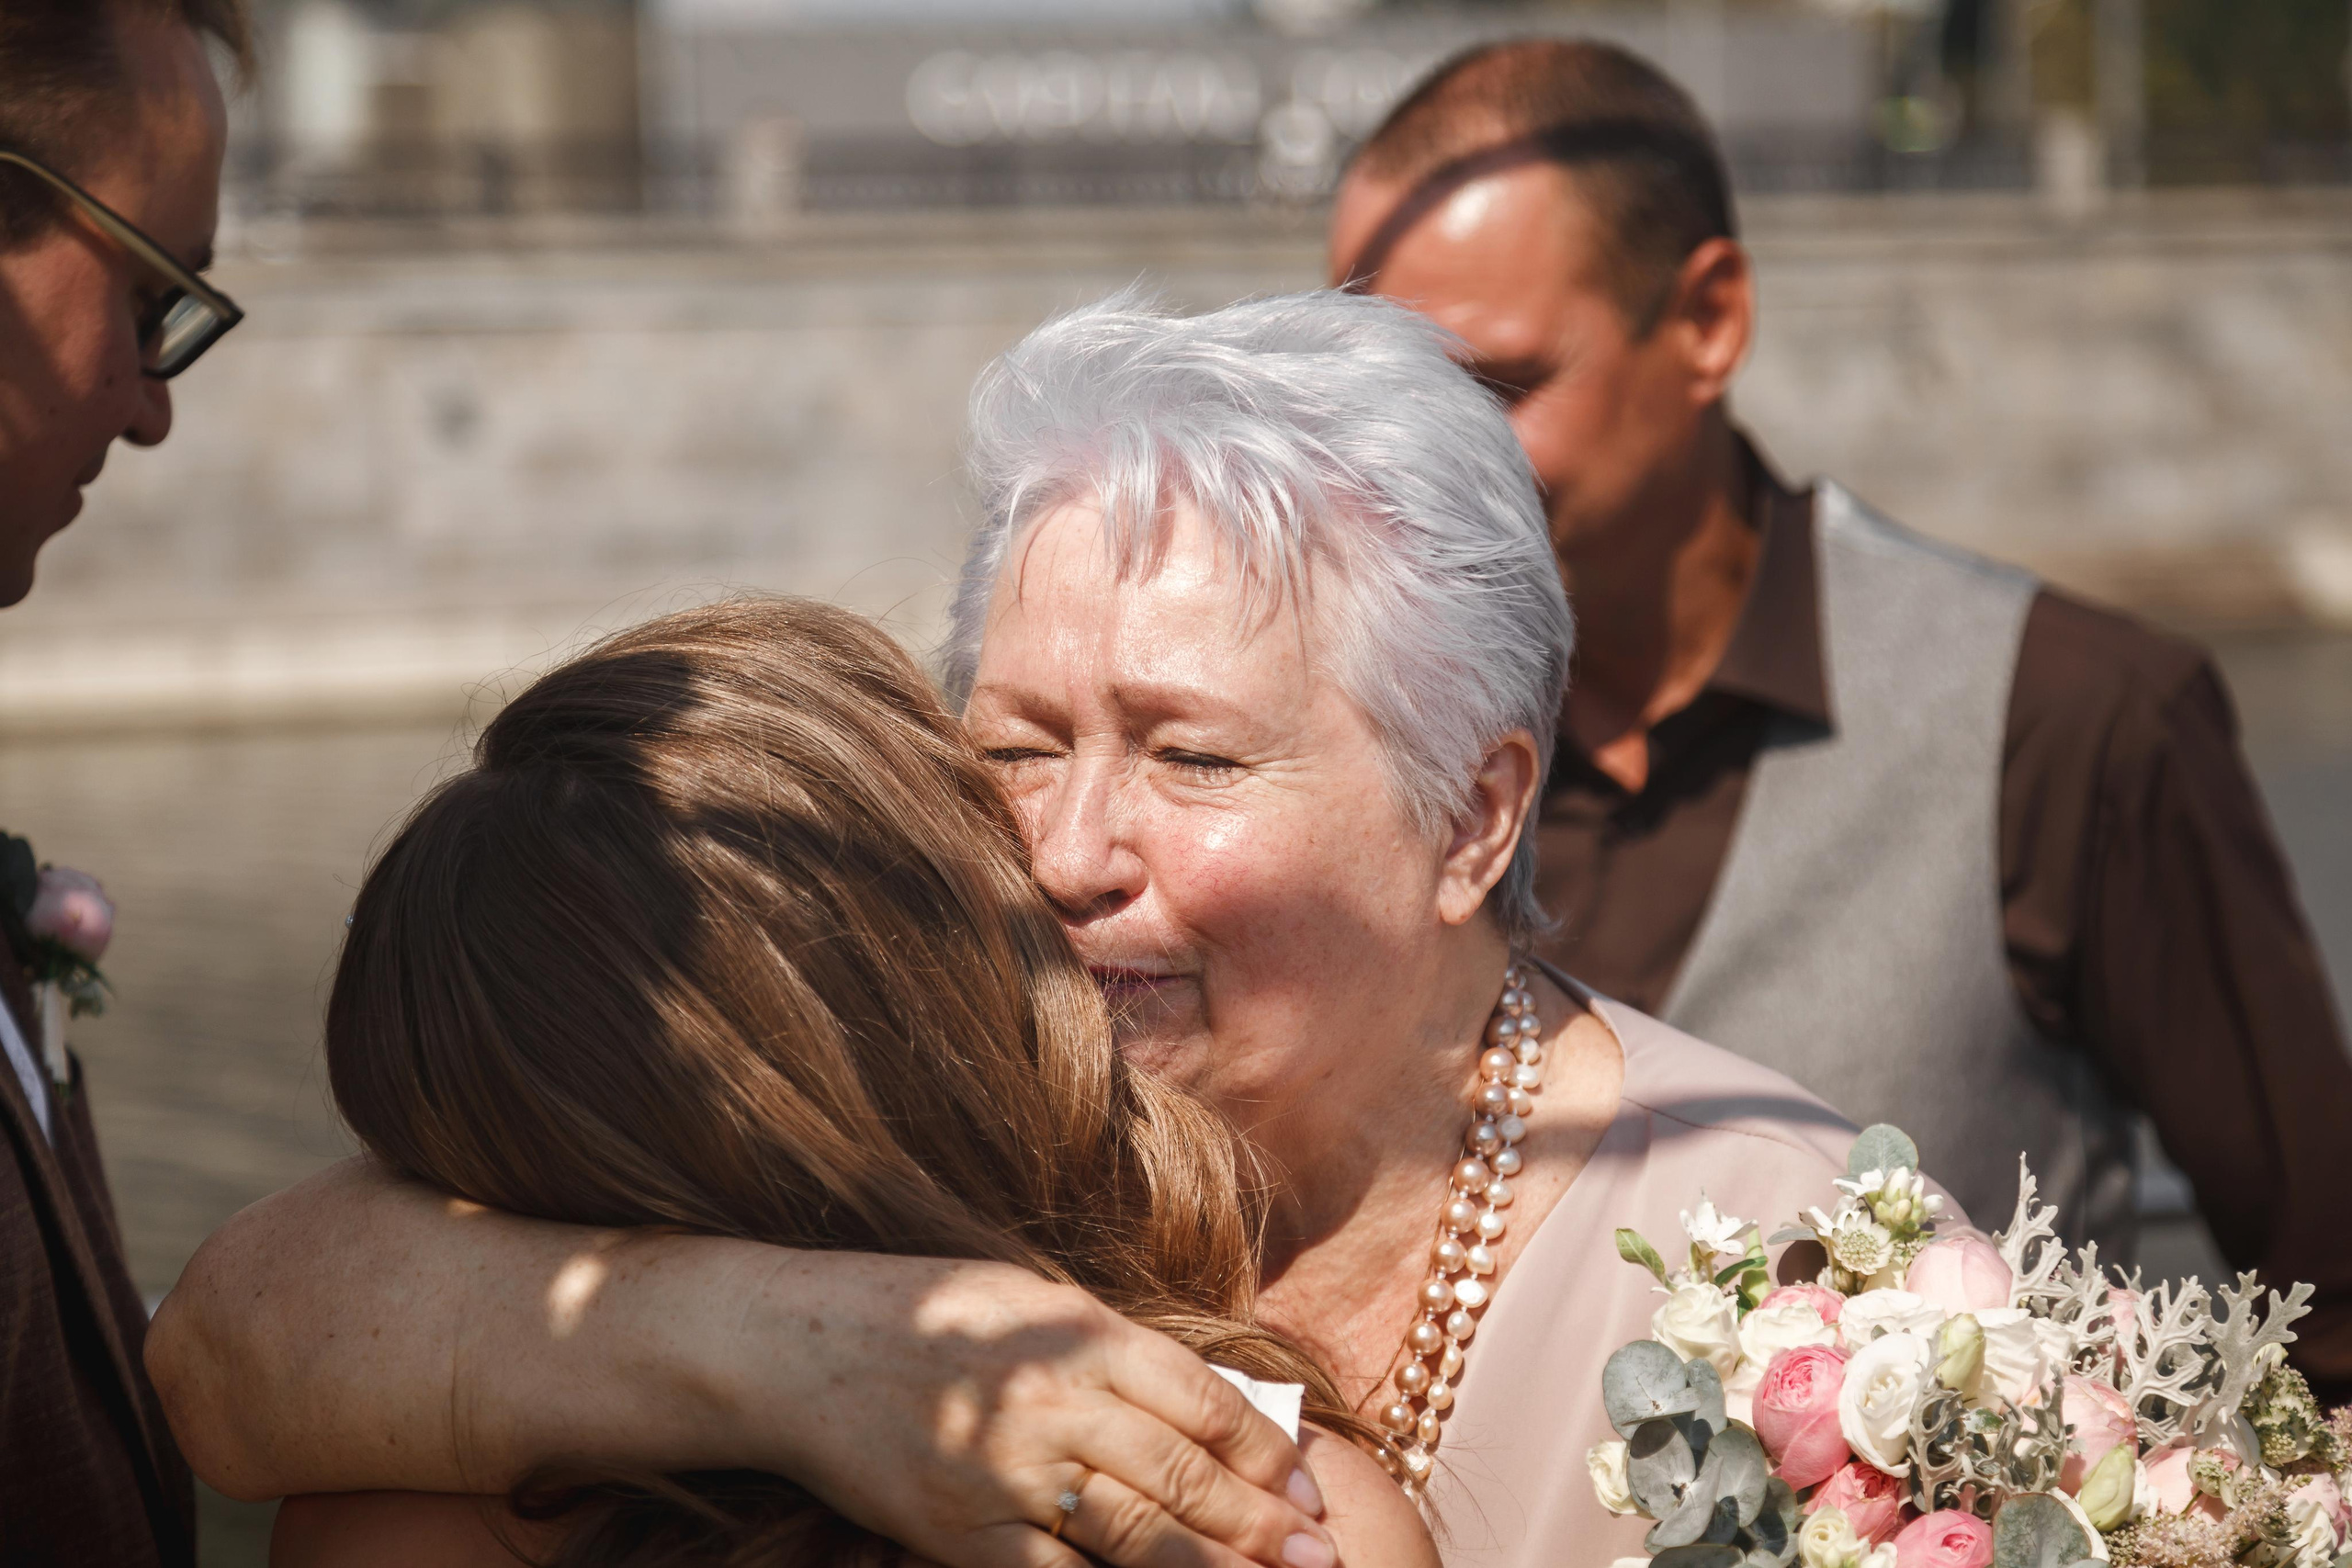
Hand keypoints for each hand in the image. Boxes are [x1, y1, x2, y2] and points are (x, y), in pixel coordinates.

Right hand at [725, 1254, 1336, 1567]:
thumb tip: (1214, 1407)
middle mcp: (1051, 1401)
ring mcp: (1006, 1474)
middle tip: (1321, 1559)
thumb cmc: (925, 1314)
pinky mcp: (961, 1535)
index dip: (1262, 1451)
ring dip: (1215, 1567)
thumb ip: (1118, 1352)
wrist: (794, 1348)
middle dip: (1260, 1523)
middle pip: (1181, 1473)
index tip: (1306, 1489)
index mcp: (1076, 1331)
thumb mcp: (1032, 1300)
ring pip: (1137, 1537)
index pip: (1200, 1398)